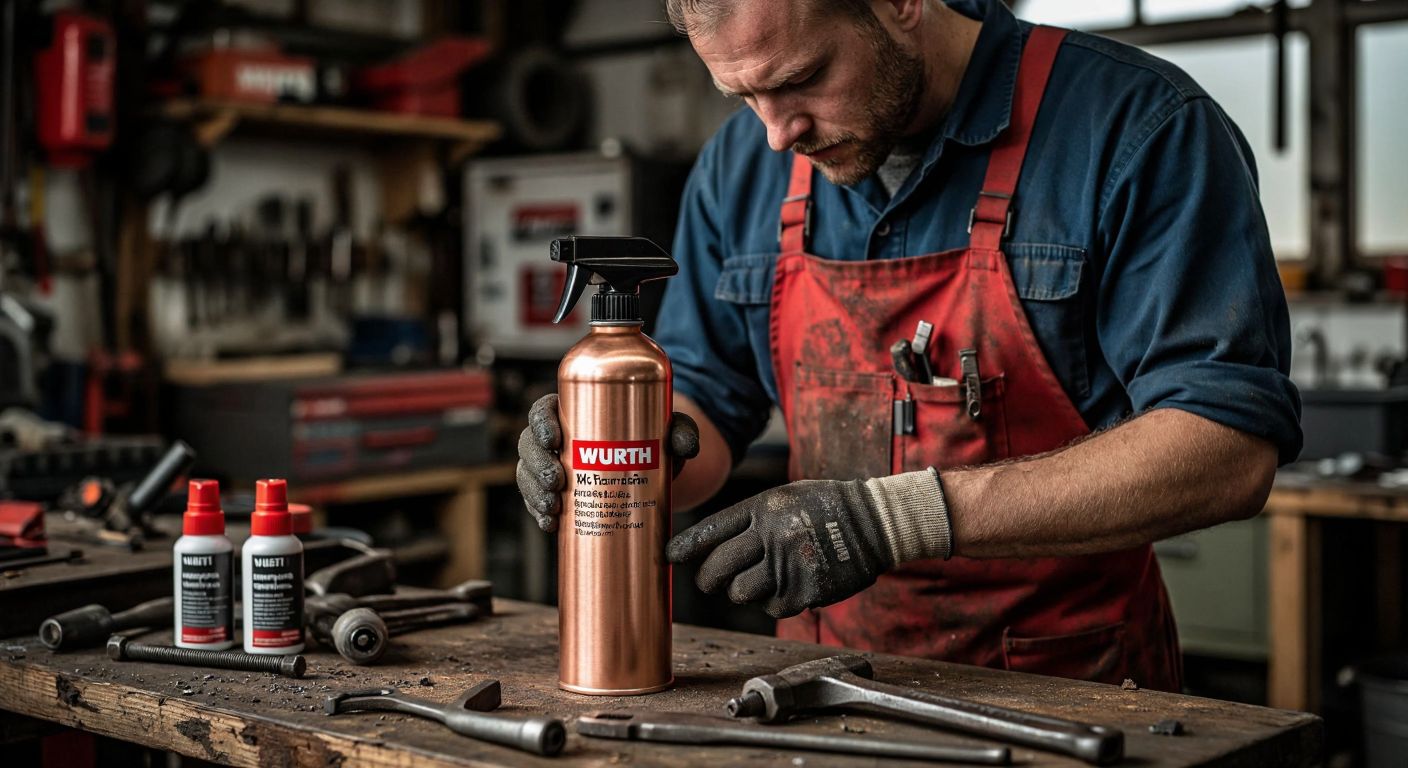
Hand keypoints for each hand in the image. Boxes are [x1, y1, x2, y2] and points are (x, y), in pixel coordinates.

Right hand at [516, 393, 700, 531]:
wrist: (654, 472)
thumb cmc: (654, 441)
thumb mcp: (669, 431)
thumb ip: (681, 431)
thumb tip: (686, 445)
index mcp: (574, 412)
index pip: (544, 410)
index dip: (541, 423)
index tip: (555, 439)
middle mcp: (557, 439)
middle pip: (530, 445)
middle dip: (536, 465)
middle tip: (557, 482)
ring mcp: (553, 467)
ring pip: (528, 475)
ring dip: (533, 492)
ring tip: (553, 507)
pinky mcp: (557, 495)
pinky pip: (536, 502)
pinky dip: (539, 514)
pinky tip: (549, 524)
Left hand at [665, 479, 897, 618]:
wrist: (873, 522)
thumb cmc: (824, 507)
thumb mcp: (784, 497)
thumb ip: (749, 518)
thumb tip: (710, 544)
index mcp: (763, 509)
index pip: (712, 530)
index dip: (687, 546)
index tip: (669, 555)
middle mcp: (771, 536)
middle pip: (718, 568)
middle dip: (708, 578)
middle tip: (710, 580)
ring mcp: (787, 565)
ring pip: (740, 592)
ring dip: (742, 591)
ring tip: (756, 579)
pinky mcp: (804, 590)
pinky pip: (770, 606)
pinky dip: (772, 600)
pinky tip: (785, 585)